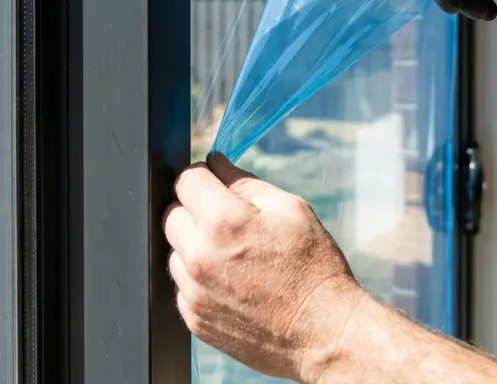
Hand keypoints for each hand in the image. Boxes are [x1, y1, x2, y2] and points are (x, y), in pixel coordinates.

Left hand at [164, 154, 366, 381]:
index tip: (215, 184)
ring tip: (235, 257)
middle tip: (229, 221)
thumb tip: (216, 164)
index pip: (186, 180)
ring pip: (174, 252)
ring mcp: (194, 292)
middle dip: (195, 210)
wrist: (324, 333)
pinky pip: (182, 286)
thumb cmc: (314, 269)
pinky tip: (233, 283)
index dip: (203, 176)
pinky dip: (199, 279)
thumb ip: (246, 183)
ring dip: (195, 246)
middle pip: (172, 214)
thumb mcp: (291, 210)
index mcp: (224, 222)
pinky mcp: (195, 319)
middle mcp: (200, 257)